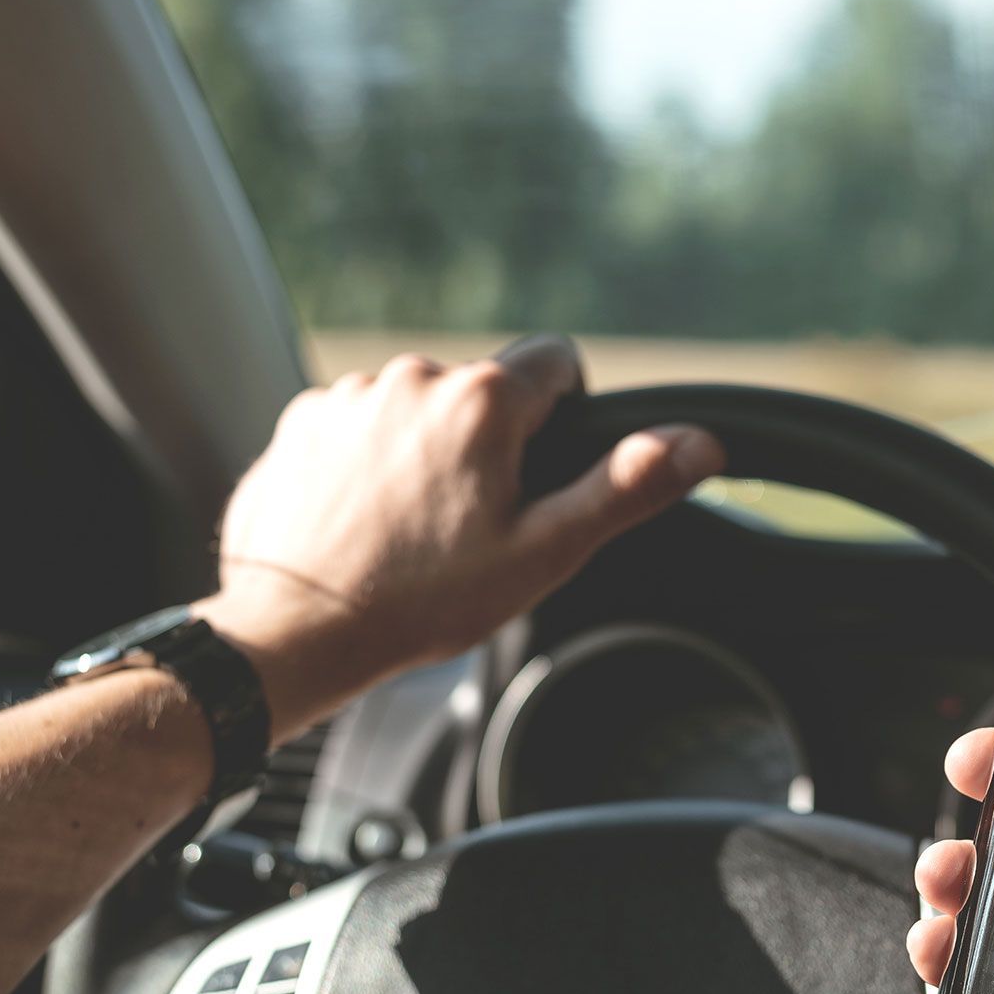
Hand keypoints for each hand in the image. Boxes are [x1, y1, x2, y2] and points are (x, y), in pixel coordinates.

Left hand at [194, 337, 722, 742]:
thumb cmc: (420, 600)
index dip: (565, 416)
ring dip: (426, 453)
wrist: (293, 631)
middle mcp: (412, 377)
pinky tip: (365, 525)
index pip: (556, 362)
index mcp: (482, 399)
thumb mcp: (544, 552)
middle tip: (476, 524)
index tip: (542, 473)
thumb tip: (699, 444)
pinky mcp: (299, 424)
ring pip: (418, 411)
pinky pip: (357, 430)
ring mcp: (347, 396)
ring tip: (414, 532)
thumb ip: (625, 488)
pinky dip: (368, 467)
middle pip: (483, 393)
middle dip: (490, 445)